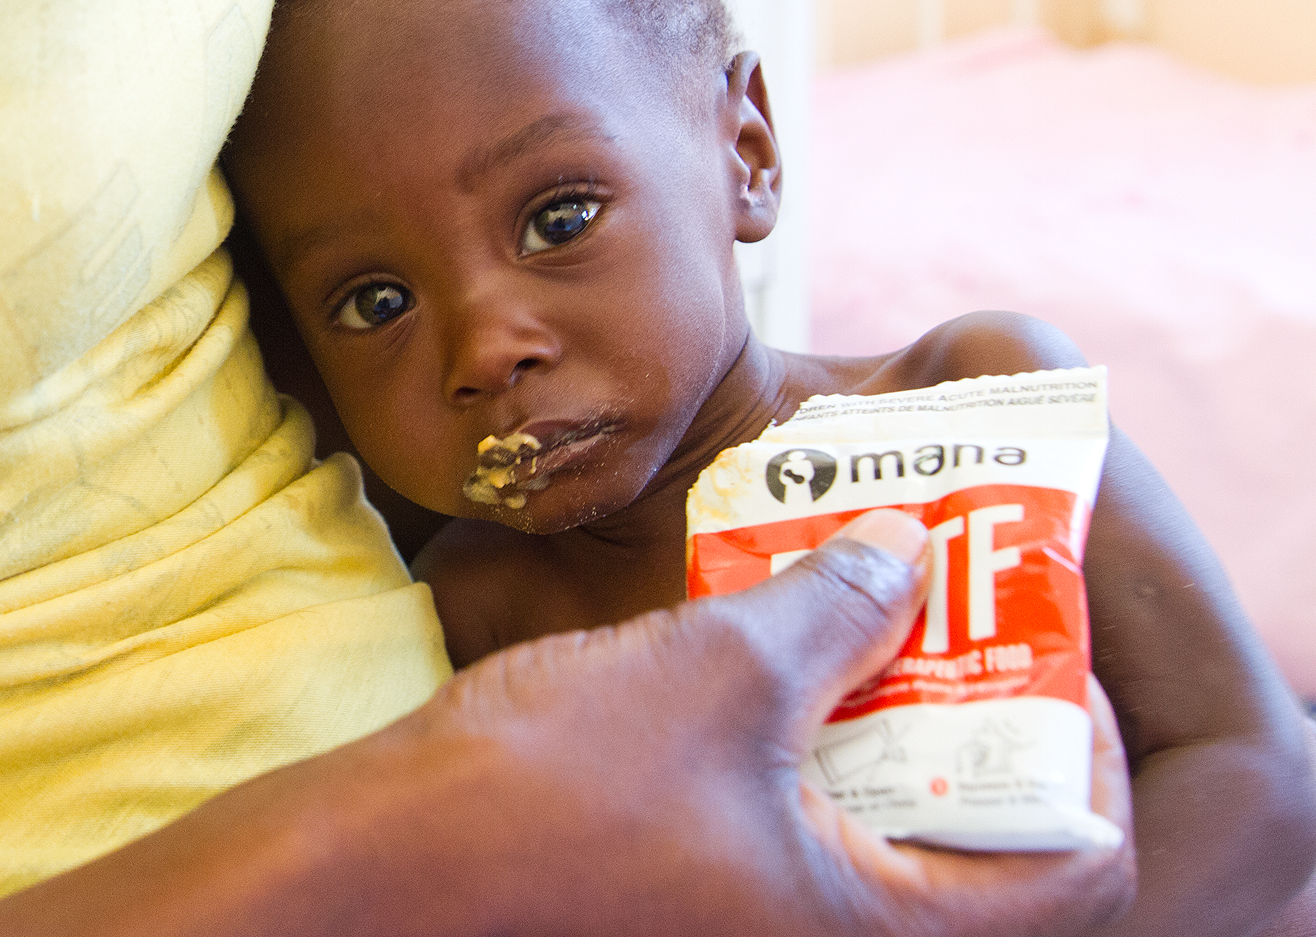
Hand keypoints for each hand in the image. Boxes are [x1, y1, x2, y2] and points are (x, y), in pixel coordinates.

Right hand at [351, 507, 1135, 935]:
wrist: (373, 874)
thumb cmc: (544, 792)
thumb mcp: (715, 671)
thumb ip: (834, 608)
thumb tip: (907, 553)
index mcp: (873, 931)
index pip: (1074, 867)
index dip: (1078, 751)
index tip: (1036, 652)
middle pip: (975, 853)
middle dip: (968, 720)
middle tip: (945, 612)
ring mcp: (750, 934)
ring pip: (875, 846)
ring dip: (878, 732)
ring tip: (848, 617)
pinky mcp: (686, 914)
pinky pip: (791, 846)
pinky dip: (802, 761)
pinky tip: (754, 668)